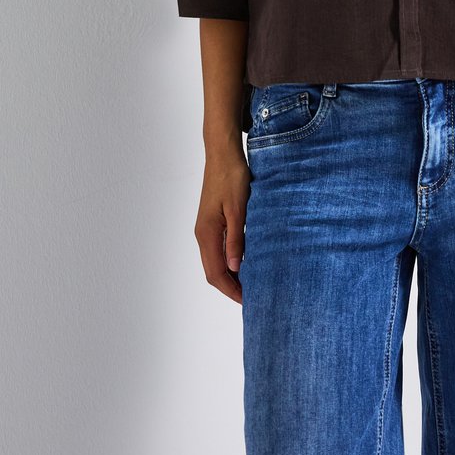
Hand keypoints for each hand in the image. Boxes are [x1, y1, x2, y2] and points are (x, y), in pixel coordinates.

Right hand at [194, 150, 250, 304]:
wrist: (223, 153)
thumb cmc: (231, 176)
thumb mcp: (238, 209)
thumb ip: (236, 239)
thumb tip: (235, 268)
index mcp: (207, 233)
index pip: (216, 272)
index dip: (231, 290)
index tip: (248, 301)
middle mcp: (203, 233)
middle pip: (213, 270)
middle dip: (230, 287)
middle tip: (251, 297)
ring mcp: (206, 227)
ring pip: (215, 260)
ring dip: (230, 275)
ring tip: (250, 283)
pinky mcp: (212, 221)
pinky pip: (218, 249)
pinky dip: (229, 260)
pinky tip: (244, 260)